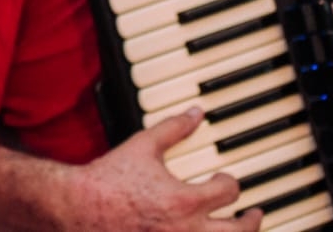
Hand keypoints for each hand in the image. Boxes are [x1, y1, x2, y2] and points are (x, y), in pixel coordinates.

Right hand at [68, 108, 262, 231]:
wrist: (78, 208)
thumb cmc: (108, 181)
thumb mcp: (143, 147)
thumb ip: (173, 129)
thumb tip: (194, 113)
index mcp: (186, 202)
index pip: (228, 192)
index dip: (230, 183)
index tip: (225, 180)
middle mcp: (186, 231)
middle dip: (250, 222)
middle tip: (254, 214)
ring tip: (238, 231)